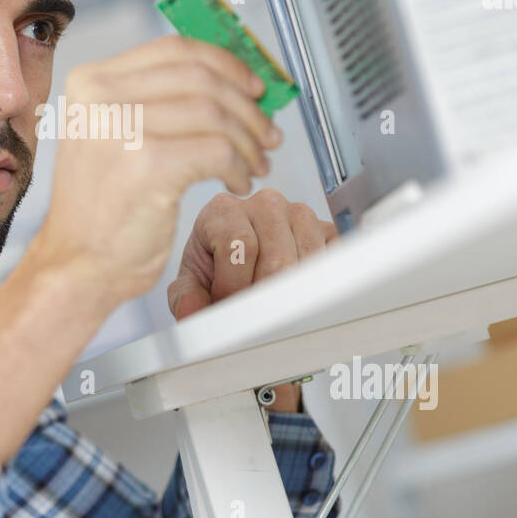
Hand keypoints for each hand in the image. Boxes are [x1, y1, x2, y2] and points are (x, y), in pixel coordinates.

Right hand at [29, 35, 281, 308]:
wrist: (77, 263)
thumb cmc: (101, 208)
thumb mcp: (113, 135)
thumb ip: (156, 102)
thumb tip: (229, 84)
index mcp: (91, 82)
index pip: (174, 50)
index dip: (225, 64)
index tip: (251, 85)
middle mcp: (100, 97)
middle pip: (201, 78)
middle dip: (247, 107)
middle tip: (266, 131)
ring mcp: (121, 128)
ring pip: (215, 114)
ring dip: (248, 141)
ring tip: (254, 163)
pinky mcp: (147, 164)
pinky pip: (217, 150)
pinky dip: (238, 167)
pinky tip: (237, 182)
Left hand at [165, 188, 337, 411]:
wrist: (238, 259)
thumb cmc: (214, 266)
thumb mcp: (191, 282)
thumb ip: (186, 297)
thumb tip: (191, 311)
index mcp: (224, 210)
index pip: (239, 246)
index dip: (234, 286)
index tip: (227, 305)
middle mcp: (264, 204)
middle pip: (277, 260)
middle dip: (263, 297)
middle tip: (252, 313)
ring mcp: (300, 214)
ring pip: (306, 264)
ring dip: (290, 294)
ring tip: (271, 301)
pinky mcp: (327, 229)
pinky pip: (330, 263)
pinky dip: (316, 285)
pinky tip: (296, 291)